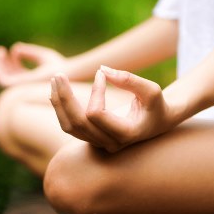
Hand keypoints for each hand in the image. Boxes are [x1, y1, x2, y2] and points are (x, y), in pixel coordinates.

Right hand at [0, 42, 66, 86]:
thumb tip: (15, 49)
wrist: (63, 74)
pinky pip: (1, 78)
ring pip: (2, 78)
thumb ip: (30, 53)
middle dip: (1, 63)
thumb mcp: (42, 56)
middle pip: (8, 75)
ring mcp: (20, 88)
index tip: (13, 50)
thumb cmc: (58, 66)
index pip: (17, 73)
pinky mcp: (17, 86)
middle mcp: (24, 86)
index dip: (12, 62)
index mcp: (32, 80)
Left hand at [50, 66, 175, 152]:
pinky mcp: (91, 139)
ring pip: (69, 126)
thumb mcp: (151, 90)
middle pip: (77, 123)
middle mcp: (109, 144)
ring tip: (55, 80)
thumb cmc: (156, 105)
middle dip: (65, 97)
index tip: (101, 73)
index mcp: (125, 134)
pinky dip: (61, 108)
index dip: (95, 91)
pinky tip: (58, 91)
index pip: (96, 114)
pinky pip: (70, 125)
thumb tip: (102, 69)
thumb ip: (129, 80)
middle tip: (58, 74)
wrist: (158, 122)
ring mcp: (98, 144)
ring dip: (59, 103)